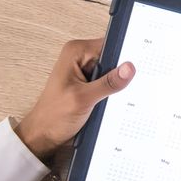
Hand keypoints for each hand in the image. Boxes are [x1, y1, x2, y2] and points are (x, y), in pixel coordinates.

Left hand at [15, 38, 135, 162]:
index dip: (125, 56)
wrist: (44, 135)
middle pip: (113, 58)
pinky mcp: (89, 83)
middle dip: (120, 73)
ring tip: (111, 98)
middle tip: (122, 88)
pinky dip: (112, 92)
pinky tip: (110, 101)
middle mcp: (80, 57)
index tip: (137, 68)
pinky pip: (108, 82)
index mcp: (75, 52)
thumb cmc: (53, 116)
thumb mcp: (83, 99)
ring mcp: (84, 70)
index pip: (110, 44)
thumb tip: (129, 68)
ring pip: (113, 72)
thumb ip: (108, 83)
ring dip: (116, 85)